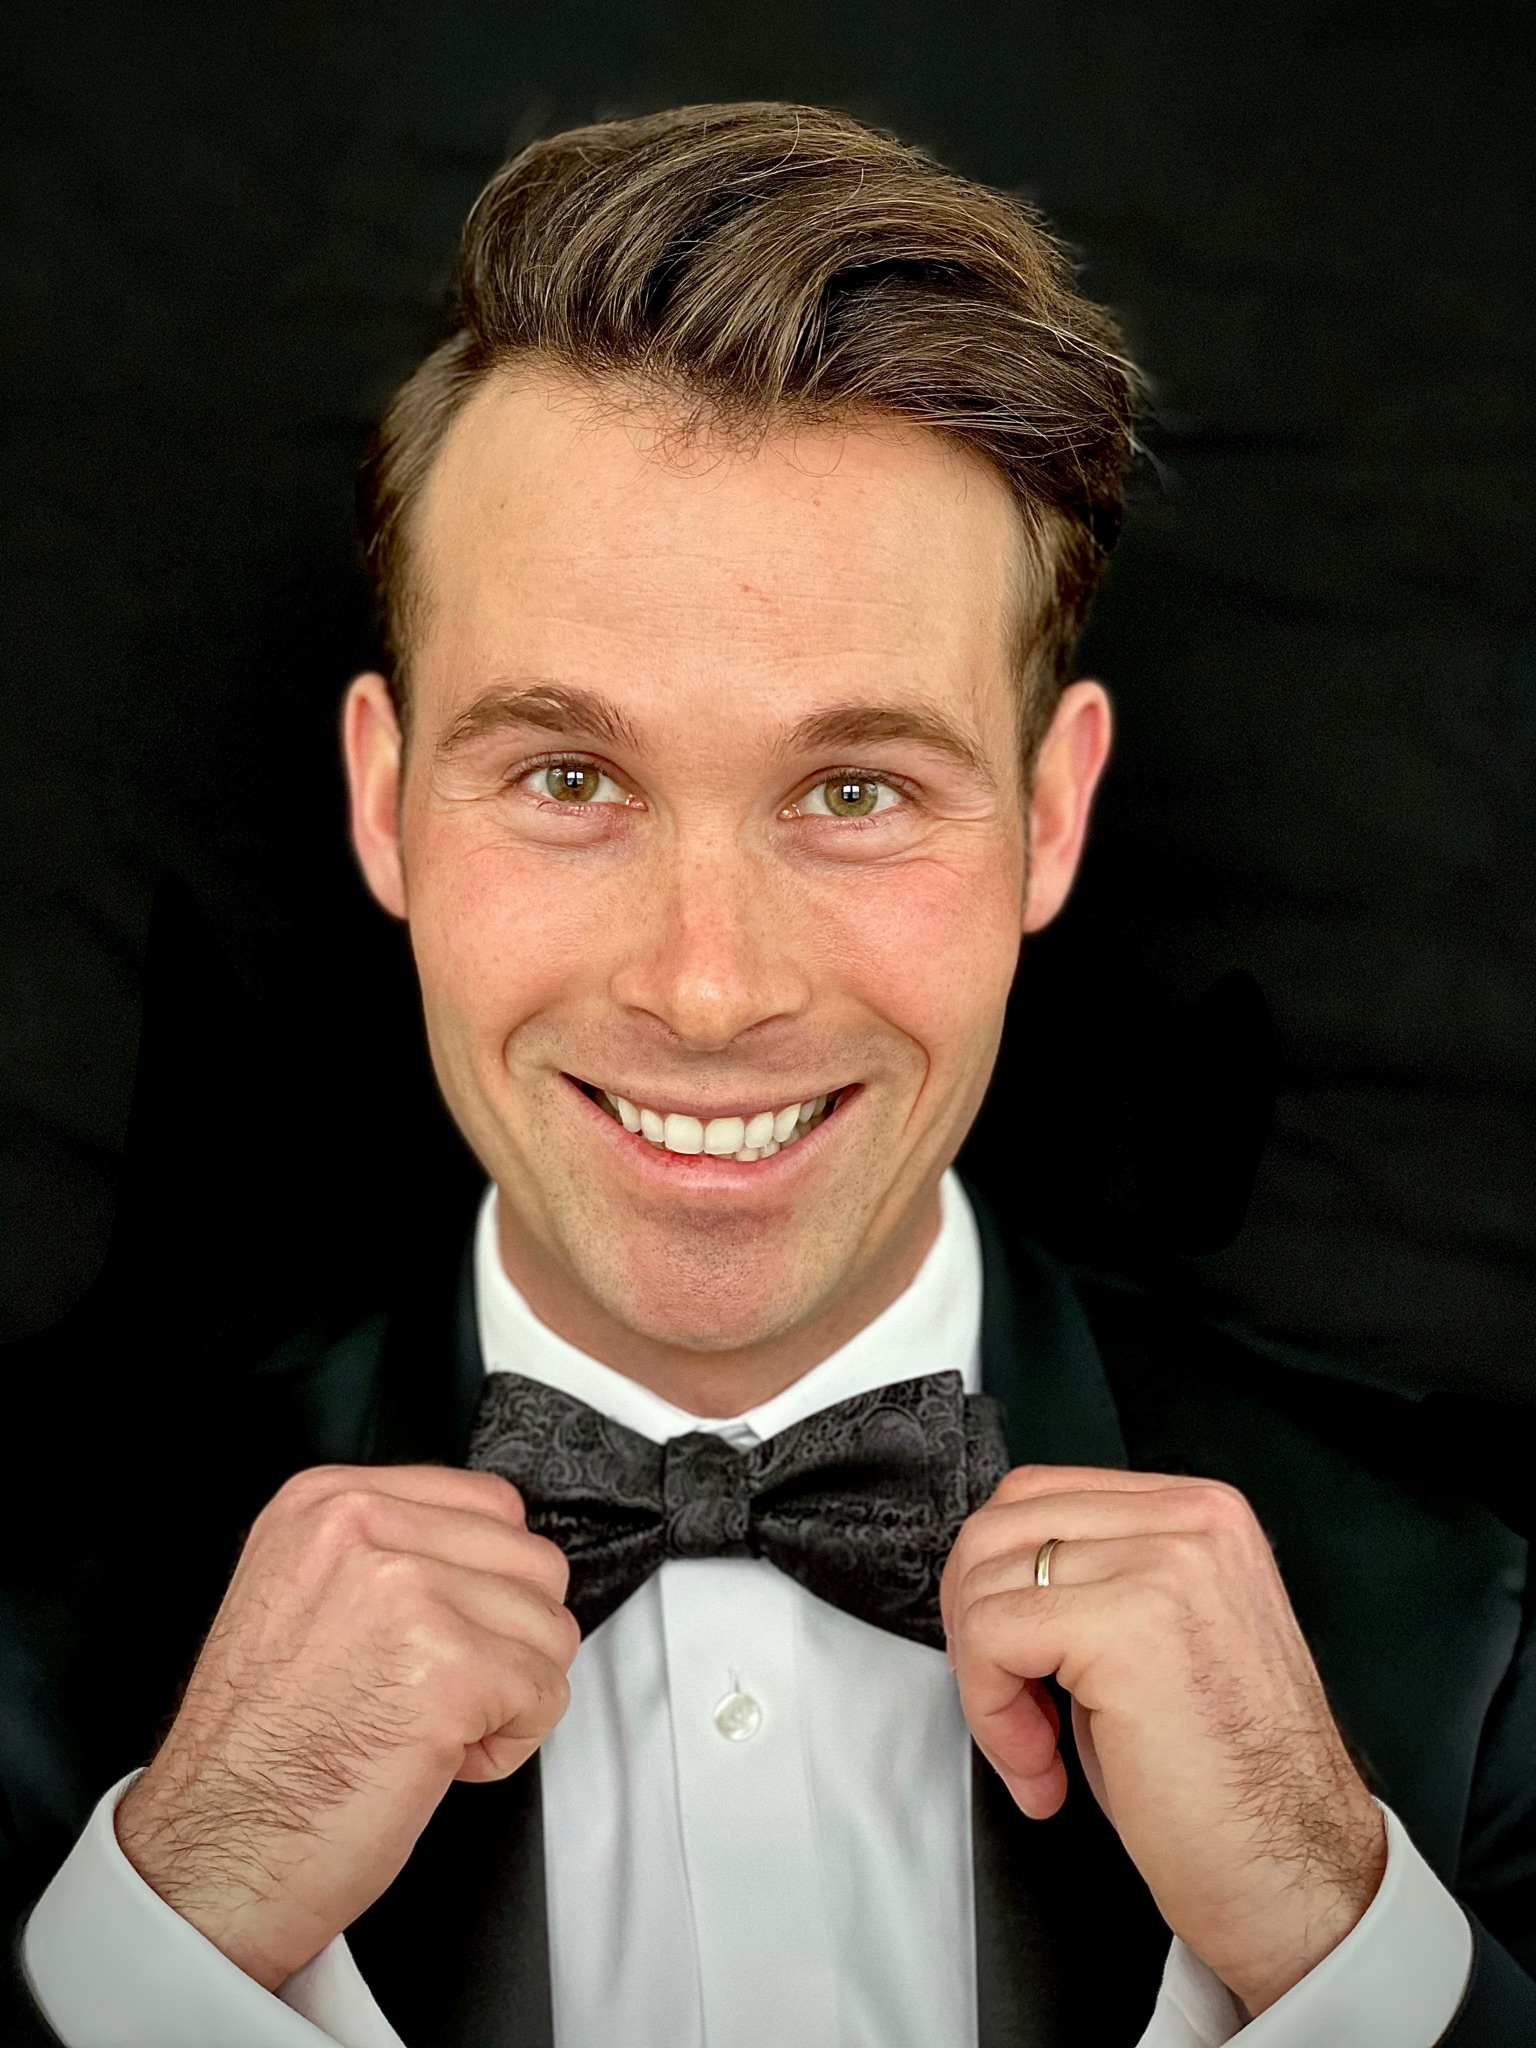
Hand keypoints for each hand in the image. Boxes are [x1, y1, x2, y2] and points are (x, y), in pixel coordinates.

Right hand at [115, 1464, 577, 1991]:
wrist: (212, 1852)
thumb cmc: (258, 1752)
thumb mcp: (301, 1594)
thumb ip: (388, 1551)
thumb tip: (486, 1556)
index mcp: (328, 1501)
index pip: (488, 1504)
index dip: (486, 1585)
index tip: (442, 1638)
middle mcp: (364, 1528)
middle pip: (531, 1561)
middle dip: (508, 1640)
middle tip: (437, 1695)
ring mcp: (407, 1591)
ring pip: (549, 1626)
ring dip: (511, 1694)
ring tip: (431, 1729)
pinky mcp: (448, 1666)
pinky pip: (547, 1693)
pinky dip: (510, 1745)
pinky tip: (441, 1761)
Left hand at [941, 1465, 1386, 2015]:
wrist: (1300, 1877)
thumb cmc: (1231, 1786)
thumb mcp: (1161, 1641)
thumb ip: (1095, 1584)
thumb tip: (993, 1579)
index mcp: (1200, 1514)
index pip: (1037, 1496)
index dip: (995, 1583)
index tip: (1006, 1662)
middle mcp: (1191, 1521)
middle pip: (1000, 1527)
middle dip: (974, 1625)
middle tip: (1007, 1710)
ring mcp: (1166, 1562)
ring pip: (987, 1582)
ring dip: (984, 1681)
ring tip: (1036, 1752)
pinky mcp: (1132, 1623)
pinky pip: (994, 1636)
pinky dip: (991, 1712)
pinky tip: (1041, 1768)